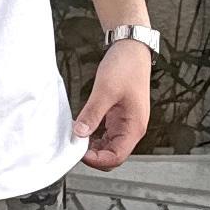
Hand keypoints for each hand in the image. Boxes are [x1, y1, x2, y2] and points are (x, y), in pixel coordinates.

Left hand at [72, 41, 151, 169]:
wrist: (131, 49)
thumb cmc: (126, 67)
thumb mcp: (105, 90)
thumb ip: (92, 113)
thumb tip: (79, 133)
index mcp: (135, 126)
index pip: (117, 157)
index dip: (98, 160)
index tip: (79, 153)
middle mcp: (132, 128)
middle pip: (113, 155)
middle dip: (94, 156)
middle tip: (75, 147)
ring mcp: (125, 123)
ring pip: (108, 147)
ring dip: (93, 147)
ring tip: (76, 138)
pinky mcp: (118, 117)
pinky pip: (105, 135)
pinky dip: (93, 137)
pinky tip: (82, 130)